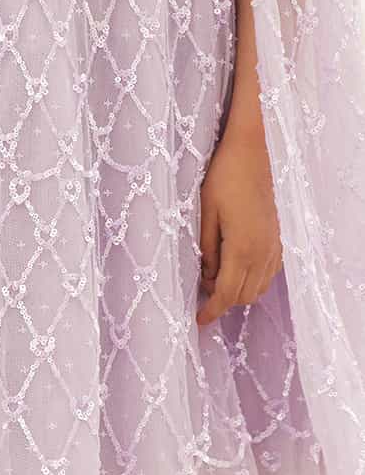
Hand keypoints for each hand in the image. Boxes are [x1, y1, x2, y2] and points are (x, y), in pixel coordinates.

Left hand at [197, 124, 281, 326]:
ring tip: (214, 280)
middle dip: (222, 301)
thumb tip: (207, 277)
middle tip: (200, 293)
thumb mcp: (204, 213)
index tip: (198, 320)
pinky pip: (268, 273)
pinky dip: (253, 280)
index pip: (227, 293)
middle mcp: (262, 252)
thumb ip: (206, 249)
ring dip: (238, 291)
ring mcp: (273, 246)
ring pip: (258, 288)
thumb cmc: (221, 178)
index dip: (212, 311)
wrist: (249, 154)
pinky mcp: (277, 239)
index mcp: (241, 248)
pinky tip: (235, 268)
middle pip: (244, 295)